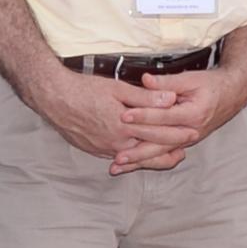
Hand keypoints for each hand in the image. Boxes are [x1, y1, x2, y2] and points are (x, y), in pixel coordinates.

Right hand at [33, 68, 181, 164]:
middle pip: (149, 149)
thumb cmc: (84, 89)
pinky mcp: (94, 150)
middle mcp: (115, 142)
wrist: (54, 98)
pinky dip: (132, 159)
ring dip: (152, 158)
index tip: (192, 132)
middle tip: (186, 149)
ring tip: (169, 157)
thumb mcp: (118, 88)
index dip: (177, 133)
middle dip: (169, 149)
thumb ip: (146, 97)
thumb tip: (170, 99)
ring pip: (134, 158)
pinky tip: (139, 157)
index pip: (158, 132)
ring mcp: (104, 149)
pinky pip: (118, 157)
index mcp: (124, 126)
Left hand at [111, 61, 246, 174]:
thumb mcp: (191, 79)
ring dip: (139, 161)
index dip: (143, 115)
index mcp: (194, 114)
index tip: (124, 115)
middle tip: (116, 153)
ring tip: (118, 166)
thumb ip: (166, 82)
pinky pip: (163, 154)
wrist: (231, 94)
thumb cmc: (211, 85)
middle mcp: (191, 131)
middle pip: (161, 144)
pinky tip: (130, 165)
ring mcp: (188, 140)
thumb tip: (145, 80)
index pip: (164, 117)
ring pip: (160, 154)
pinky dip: (146, 160)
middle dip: (137, 150)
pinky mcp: (183, 143)